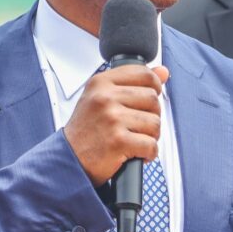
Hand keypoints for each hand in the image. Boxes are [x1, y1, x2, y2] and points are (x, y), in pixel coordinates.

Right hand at [63, 65, 168, 185]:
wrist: (69, 159)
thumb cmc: (86, 130)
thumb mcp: (102, 98)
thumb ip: (133, 82)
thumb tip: (163, 71)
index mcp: (101, 83)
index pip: (143, 73)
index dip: (154, 86)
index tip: (149, 98)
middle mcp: (105, 98)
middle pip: (153, 99)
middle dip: (151, 116)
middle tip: (137, 126)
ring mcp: (112, 119)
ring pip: (155, 123)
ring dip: (150, 136)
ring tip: (135, 140)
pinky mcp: (118, 141)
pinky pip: (151, 145)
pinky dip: (148, 153)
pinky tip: (136, 153)